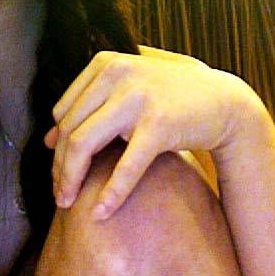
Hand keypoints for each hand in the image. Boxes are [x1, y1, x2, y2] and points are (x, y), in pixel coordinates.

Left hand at [44, 46, 260, 220]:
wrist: (226, 102)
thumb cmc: (172, 96)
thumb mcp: (128, 88)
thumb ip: (90, 104)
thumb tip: (48, 139)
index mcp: (105, 64)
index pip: (64, 111)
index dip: (56, 146)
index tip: (57, 170)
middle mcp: (118, 74)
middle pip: (69, 129)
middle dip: (59, 167)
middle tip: (59, 194)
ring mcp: (138, 97)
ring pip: (84, 144)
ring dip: (71, 179)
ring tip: (67, 202)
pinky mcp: (159, 124)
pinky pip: (125, 166)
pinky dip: (111, 193)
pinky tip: (101, 212)